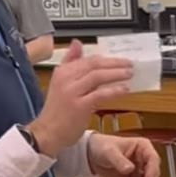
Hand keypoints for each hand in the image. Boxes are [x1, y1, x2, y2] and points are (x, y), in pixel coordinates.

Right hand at [28, 40, 131, 156]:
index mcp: (62, 71)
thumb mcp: (60, 82)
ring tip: (129, 74)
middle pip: (94, 64)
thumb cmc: (57, 111)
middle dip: (114, 63)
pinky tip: (124, 89)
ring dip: (116, 74)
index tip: (121, 60)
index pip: (89, 59)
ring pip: (97, 76)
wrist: (46, 134)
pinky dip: (113, 90)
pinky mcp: (79, 106)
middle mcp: (66, 79)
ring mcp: (72, 92)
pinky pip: (99, 94)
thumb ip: (70, 62)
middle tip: (129, 64)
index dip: (107, 59)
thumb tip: (77, 43)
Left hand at [88, 134, 160, 176]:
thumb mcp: (110, 152)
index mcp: (142, 147)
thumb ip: (120, 161)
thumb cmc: (102, 146)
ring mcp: (139, 169)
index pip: (153, 158)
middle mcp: (143, 158)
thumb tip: (130, 169)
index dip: (152, 170)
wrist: (92, 155)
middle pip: (153, 173)